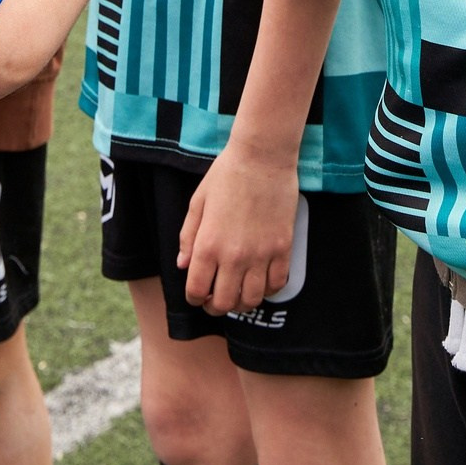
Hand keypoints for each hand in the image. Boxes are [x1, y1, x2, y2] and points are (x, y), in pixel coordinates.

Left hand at [177, 144, 301, 313]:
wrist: (263, 157)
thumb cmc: (226, 174)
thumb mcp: (198, 202)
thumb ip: (188, 236)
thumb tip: (182, 264)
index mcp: (208, 244)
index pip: (196, 290)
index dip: (194, 298)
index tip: (197, 294)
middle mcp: (233, 256)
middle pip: (223, 303)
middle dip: (215, 307)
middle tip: (215, 299)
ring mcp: (261, 254)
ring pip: (251, 300)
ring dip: (242, 303)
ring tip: (238, 293)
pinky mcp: (283, 248)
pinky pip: (276, 284)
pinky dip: (267, 290)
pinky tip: (260, 281)